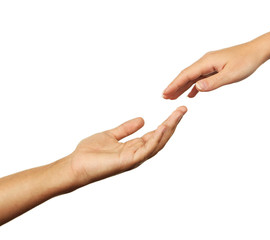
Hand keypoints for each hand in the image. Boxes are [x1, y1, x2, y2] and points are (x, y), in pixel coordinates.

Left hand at [69, 106, 186, 185]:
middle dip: (173, 123)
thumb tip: (142, 119)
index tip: (177, 111)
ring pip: (157, 143)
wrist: (75, 165)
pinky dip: (155, 139)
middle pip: (161, 137)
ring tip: (177, 115)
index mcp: (134, 147)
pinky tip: (161, 127)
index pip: (155, 133)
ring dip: (168, 129)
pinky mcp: (128, 161)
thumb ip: (126, 128)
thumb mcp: (111, 134)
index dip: (167, 122)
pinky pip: (146, 150)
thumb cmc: (90, 153)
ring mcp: (134, 158)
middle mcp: (138, 153)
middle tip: (183, 109)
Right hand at [162, 41, 269, 98]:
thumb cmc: (246, 61)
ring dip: (182, 87)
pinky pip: (201, 77)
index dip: (175, 84)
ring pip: (193, 77)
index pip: (186, 75)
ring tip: (173, 96)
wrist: (257, 51)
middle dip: (175, 86)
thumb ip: (213, 82)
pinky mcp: (215, 67)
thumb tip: (196, 87)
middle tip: (164, 97)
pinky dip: (194, 86)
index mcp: (207, 62)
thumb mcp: (231, 75)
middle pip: (186, 75)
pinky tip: (191, 94)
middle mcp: (206, 61)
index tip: (165, 93)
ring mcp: (210, 64)